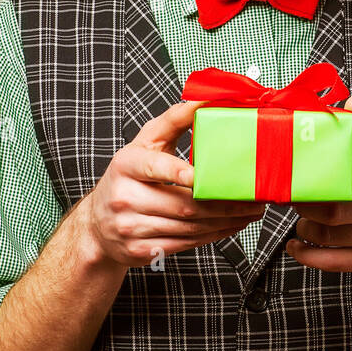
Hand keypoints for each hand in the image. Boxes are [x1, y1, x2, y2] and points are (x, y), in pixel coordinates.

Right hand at [79, 99, 267, 268]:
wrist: (98, 223)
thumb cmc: (129, 176)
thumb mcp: (145, 144)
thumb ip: (174, 120)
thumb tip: (205, 100)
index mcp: (126, 166)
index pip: (154, 168)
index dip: (177, 173)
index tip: (200, 176)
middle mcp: (125, 198)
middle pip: (182, 204)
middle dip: (223, 204)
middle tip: (253, 198)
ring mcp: (131, 227)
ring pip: (189, 227)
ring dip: (225, 221)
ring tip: (250, 212)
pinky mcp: (141, 250)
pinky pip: (186, 243)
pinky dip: (213, 235)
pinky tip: (231, 226)